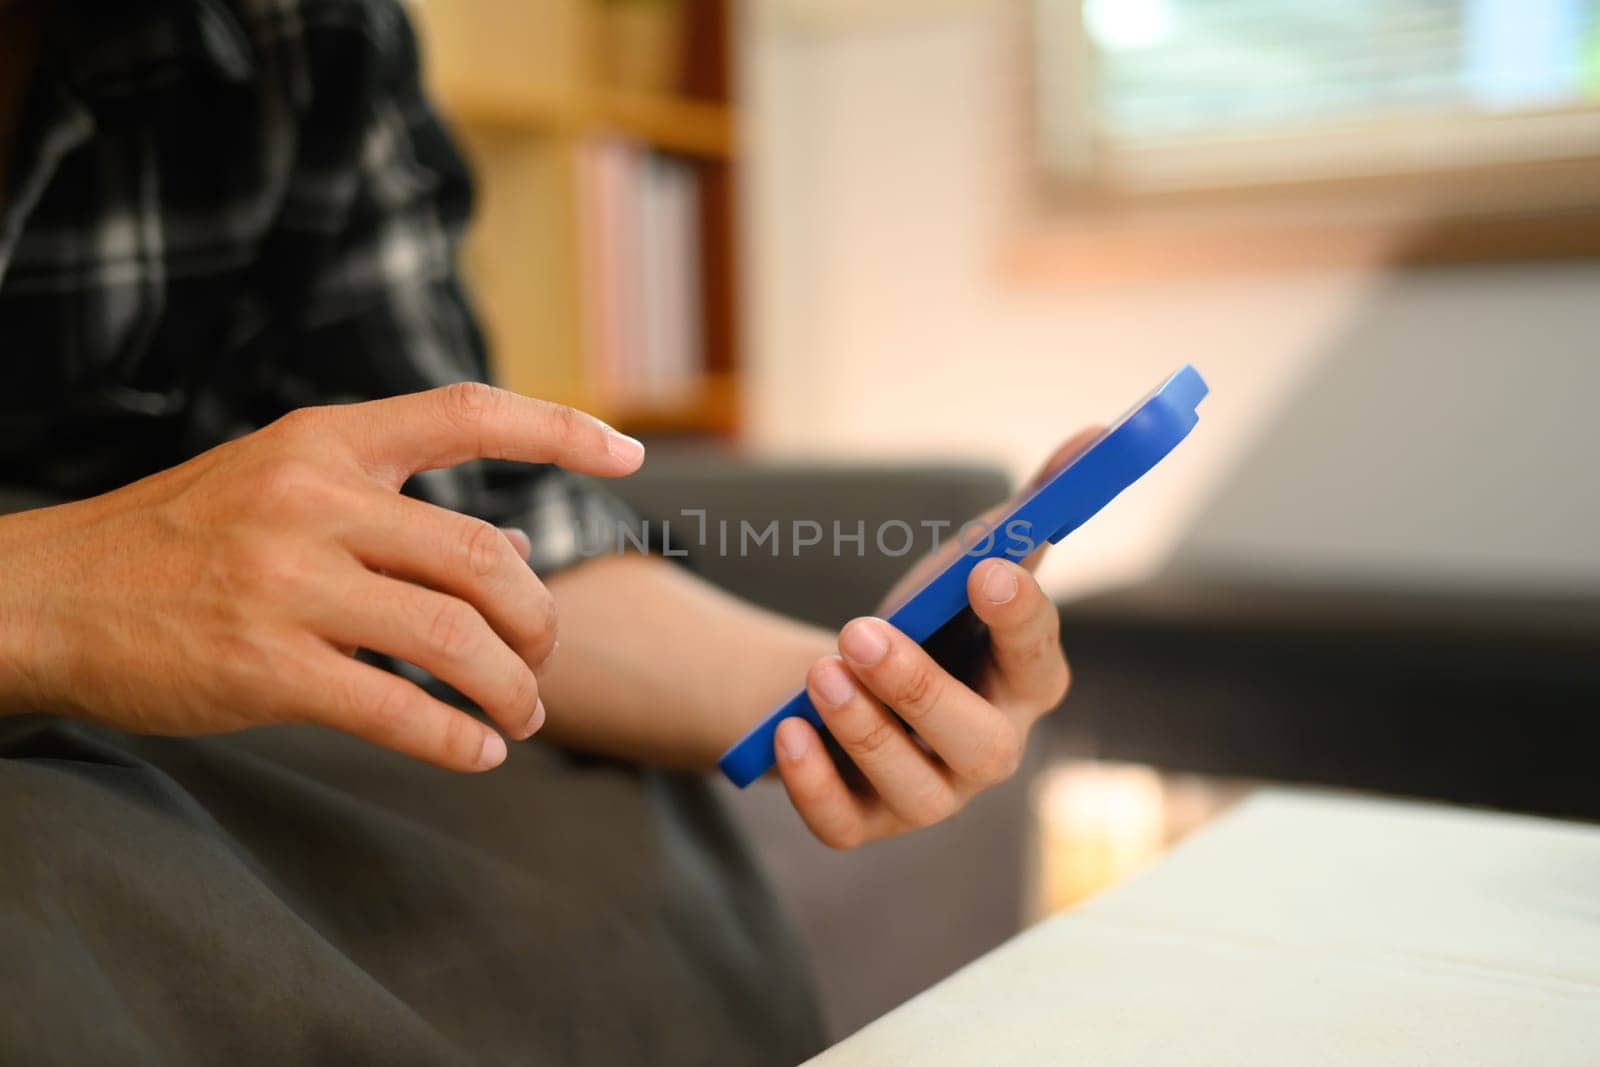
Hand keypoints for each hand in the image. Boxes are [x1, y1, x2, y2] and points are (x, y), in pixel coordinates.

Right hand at [0, 383, 643, 771]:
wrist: (48, 594)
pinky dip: (456, 738)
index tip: (629, 454)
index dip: (560, 430)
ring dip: (511, 688)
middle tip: (539, 659)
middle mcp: (314, 501)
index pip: (466, 412)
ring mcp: (288, 584)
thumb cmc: (179, 540)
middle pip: (487, 557)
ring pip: (454, 637)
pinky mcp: (263, 667)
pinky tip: (476, 753)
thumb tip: (512, 552)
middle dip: (538, 621)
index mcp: (325, 442)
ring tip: (520, 715)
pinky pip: (397, 709)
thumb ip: (385, 502)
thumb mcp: (278, 481)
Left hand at [772, 428, 1100, 847]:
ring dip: (864, 730)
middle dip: (920, 688)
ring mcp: (929, 796)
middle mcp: (988, 751)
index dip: (1020, 618)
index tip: (988, 570)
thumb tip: (1096, 435)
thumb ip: (1031, 507)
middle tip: (859, 631)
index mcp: (1025, 684)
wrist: (848, 682)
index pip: (1039, 658)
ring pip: (912, 790)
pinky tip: (786, 734)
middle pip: (979, 742)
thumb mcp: (968, 561)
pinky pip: (843, 826)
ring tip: (819, 668)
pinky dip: (812, 785)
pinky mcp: (866, 822)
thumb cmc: (928, 622)